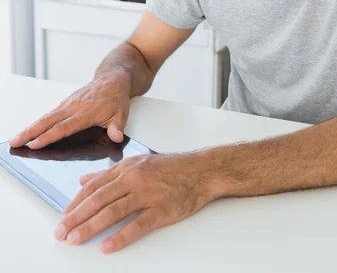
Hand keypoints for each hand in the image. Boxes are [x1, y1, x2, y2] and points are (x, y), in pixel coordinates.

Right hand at [8, 70, 131, 148]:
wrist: (113, 79)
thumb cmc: (116, 97)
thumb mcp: (122, 113)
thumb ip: (116, 127)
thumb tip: (116, 137)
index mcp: (86, 112)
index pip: (64, 127)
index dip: (49, 136)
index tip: (35, 144)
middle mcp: (74, 107)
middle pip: (48, 121)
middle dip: (31, 132)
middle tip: (16, 142)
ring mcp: (68, 104)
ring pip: (46, 117)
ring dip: (31, 128)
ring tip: (17, 139)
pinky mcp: (66, 102)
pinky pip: (50, 113)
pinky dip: (38, 122)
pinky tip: (30, 130)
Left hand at [54, 151, 215, 252]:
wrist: (201, 170)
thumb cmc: (170, 168)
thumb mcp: (137, 163)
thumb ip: (109, 173)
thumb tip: (83, 180)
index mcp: (126, 168)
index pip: (93, 186)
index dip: (75, 203)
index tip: (63, 217)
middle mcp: (134, 178)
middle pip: (99, 199)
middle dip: (77, 217)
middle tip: (62, 232)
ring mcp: (147, 193)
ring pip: (113, 211)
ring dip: (91, 226)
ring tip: (76, 239)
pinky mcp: (161, 209)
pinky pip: (138, 224)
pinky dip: (121, 236)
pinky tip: (107, 246)